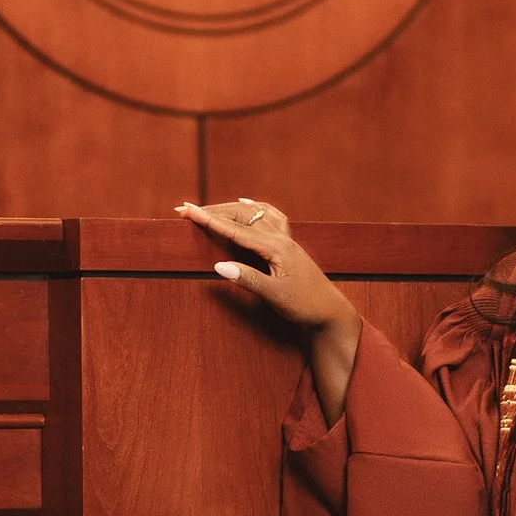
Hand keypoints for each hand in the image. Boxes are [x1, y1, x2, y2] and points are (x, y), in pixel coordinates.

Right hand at [176, 197, 363, 420]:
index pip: (235, 229)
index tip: (187, 210)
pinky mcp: (288, 245)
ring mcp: (286, 239)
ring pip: (253, 214)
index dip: (209, 220)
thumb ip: (247, 279)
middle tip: (185, 210)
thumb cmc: (304, 306)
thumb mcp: (274, 296)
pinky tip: (246, 202)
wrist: (331, 312)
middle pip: (242, 215)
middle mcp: (281, 238)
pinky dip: (253, 208)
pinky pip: (269, 217)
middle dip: (212, 211)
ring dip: (228, 208)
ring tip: (205, 208)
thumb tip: (218, 266)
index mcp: (275, 248)